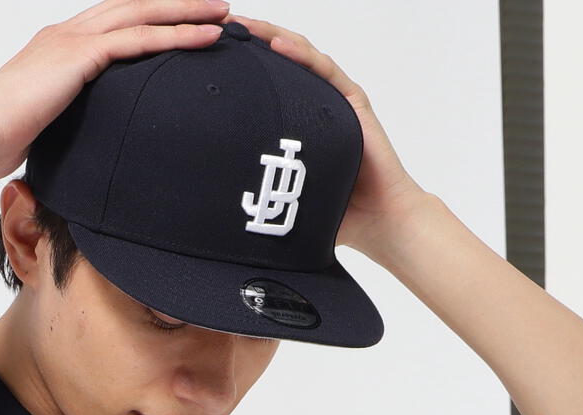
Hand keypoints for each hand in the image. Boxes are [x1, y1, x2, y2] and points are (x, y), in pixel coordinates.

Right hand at [0, 0, 234, 181]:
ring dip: (186, 12)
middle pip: (132, 7)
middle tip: (213, 7)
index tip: (174, 22)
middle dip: (174, 5)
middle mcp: (67, 34)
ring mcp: (74, 40)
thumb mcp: (37, 133)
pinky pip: (139, 38)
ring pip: (142, 14)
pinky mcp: (80, 55)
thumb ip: (60, 133)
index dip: (145, 20)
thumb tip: (72, 161)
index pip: (110, 24)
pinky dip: (176, 35)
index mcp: (56, 49)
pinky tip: (206, 36)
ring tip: (223, 14)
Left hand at [226, 13, 430, 254]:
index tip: (204, 55)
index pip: (262, 83)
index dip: (237, 66)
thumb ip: (254, 189)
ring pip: (298, 55)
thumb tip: (208, 210)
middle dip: (248, 40)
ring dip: (270, 36)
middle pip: (277, 60)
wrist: (377, 221)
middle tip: (214, 27)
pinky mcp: (352, 101)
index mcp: (295, 122)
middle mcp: (314, 103)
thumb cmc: (332, 212)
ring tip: (240, 25)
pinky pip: (324, 70)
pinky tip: (276, 44)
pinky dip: (300, 54)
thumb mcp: (280, 198)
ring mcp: (334, 98)